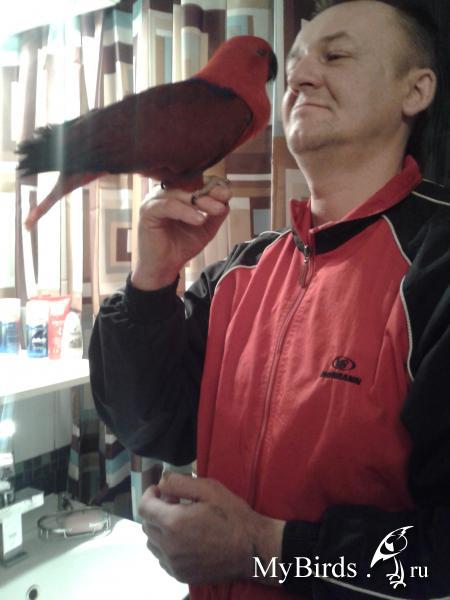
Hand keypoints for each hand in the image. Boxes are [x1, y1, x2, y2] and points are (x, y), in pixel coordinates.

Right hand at [131, 183, 230, 289]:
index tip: (228, 193)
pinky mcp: (148, 211)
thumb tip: (227, 200)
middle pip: (189, 186)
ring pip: (180, 194)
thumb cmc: (181, 246)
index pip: (196, 183)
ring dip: (201, 201)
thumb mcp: (205, 229)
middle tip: (225, 198)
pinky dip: (185, 211)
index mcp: (176, 194)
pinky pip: (169, 206)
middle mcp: (164, 193)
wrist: (164, 268)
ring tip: (217, 210)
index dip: (213, 186)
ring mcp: (154, 200)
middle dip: (210, 192)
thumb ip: (215, 215)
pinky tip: (199, 220)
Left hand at [138, 473, 284, 584]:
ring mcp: (174, 564)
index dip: (149, 494)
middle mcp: (169, 546)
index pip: (144, 507)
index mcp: (174, 522)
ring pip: (152, 542)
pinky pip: (162, 558)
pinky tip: (184, 538)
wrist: (251, 548)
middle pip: (146, 524)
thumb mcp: (209, 488)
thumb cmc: (232, 515)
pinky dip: (166, 546)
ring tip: (180, 520)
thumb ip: (179, 482)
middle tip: (175, 502)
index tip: (160, 490)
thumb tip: (161, 483)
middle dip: (156, 510)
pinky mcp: (180, 575)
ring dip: (159, 528)